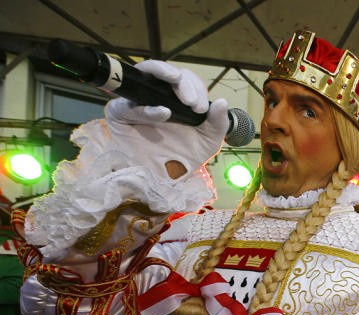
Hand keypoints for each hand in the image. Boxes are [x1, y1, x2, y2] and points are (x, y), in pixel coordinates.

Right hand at [105, 61, 228, 177]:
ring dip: (166, 78)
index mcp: (175, 99)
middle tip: (194, 104)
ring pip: (145, 76)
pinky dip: (147, 109)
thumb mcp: (208, 141)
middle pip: (165, 72)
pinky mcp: (118, 115)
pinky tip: (164, 113)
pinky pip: (129, 106)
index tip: (202, 108)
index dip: (194, 86)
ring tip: (186, 100)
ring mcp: (135, 103)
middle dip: (184, 82)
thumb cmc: (183, 159)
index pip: (183, 79)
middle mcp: (154, 96)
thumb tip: (222, 102)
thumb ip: (218, 123)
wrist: (163, 181)